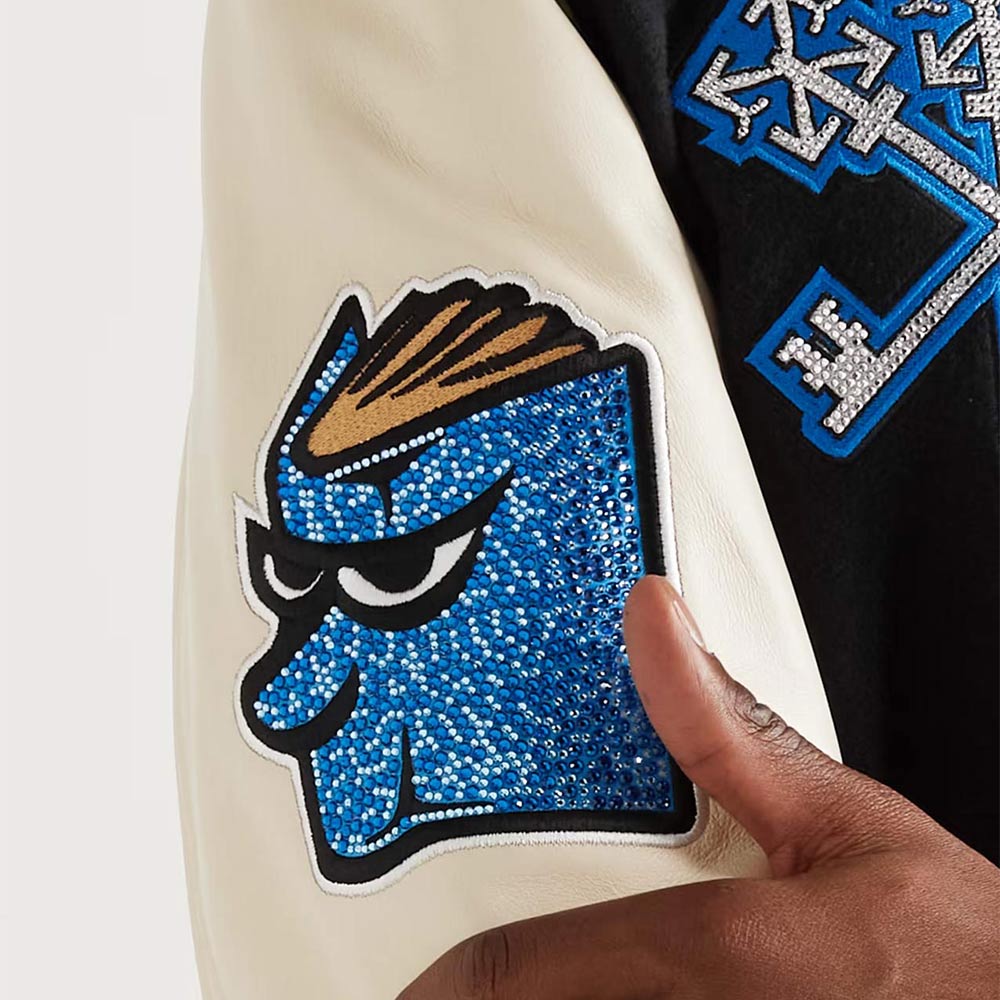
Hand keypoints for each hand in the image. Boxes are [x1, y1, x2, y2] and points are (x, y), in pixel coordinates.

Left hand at [398, 576, 998, 998]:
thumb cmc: (951, 944)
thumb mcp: (838, 817)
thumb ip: (727, 727)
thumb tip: (654, 622)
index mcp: (715, 957)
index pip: (526, 973)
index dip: (453, 985)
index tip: (420, 983)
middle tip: (452, 982)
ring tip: (521, 983)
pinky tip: (614, 990)